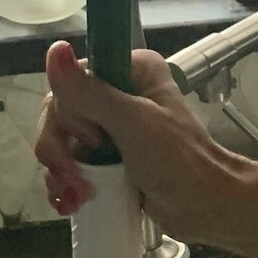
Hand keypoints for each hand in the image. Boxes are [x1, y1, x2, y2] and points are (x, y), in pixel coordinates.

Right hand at [35, 42, 253, 245]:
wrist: (204, 208)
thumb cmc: (179, 163)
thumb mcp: (135, 124)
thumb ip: (91, 93)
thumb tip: (54, 49)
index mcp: (131, 71)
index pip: (72, 80)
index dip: (70, 114)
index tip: (92, 140)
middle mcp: (117, 91)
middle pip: (58, 113)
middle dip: (60, 151)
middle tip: (77, 180)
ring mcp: (108, 126)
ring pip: (58, 141)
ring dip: (61, 173)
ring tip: (79, 197)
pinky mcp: (104, 157)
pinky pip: (66, 163)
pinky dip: (63, 184)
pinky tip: (70, 202)